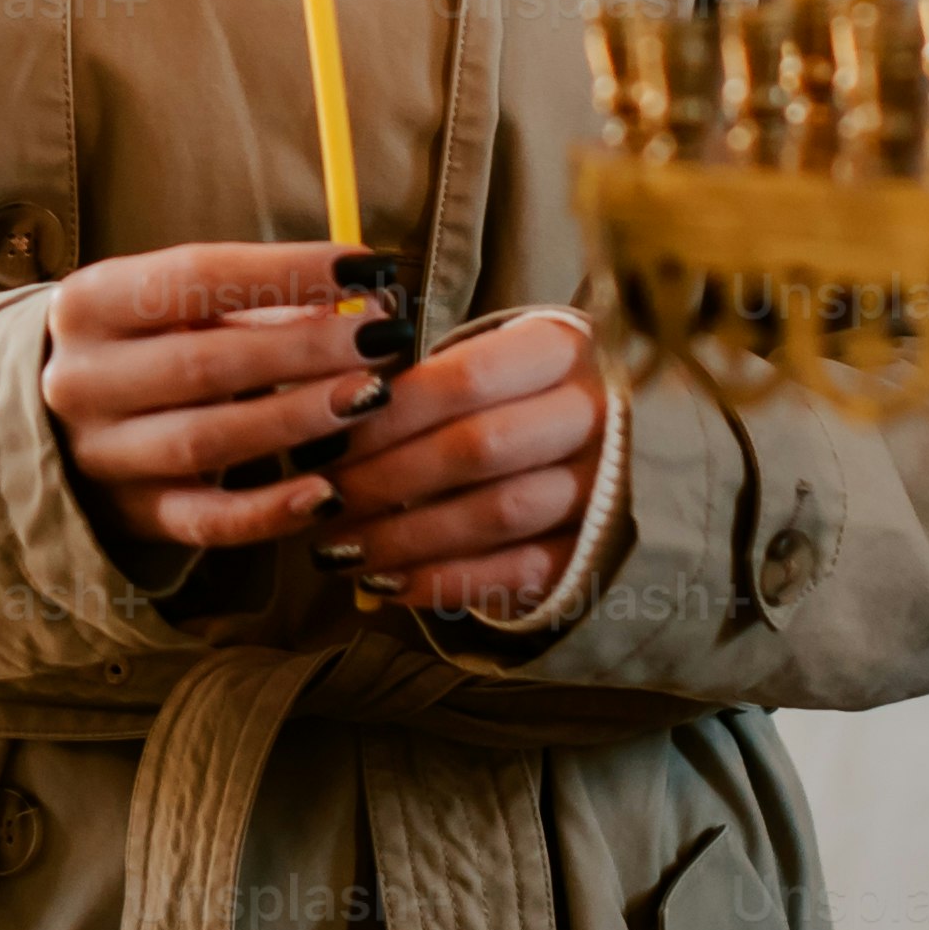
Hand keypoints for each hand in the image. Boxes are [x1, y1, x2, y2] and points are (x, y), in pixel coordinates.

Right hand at [41, 240, 410, 557]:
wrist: (55, 422)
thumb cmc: (139, 345)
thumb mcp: (175, 308)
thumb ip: (259, 305)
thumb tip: (361, 302)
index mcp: (88, 305)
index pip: (193, 277)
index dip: (285, 270)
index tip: (365, 265)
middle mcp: (80, 380)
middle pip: (204, 363)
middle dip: (305, 349)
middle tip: (382, 335)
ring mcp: (102, 455)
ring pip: (208, 441)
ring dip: (298, 418)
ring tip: (372, 394)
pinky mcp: (133, 516)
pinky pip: (208, 521)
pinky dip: (270, 511)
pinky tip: (330, 492)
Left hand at [324, 309, 607, 622]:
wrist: (589, 433)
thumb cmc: (506, 390)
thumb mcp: (477, 356)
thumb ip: (418, 375)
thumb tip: (331, 404)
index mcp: (559, 346)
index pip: (466, 377)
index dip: (389, 414)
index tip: (327, 440)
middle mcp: (594, 412)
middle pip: (479, 447)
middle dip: (388, 478)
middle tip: (325, 499)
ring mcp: (603, 483)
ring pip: (498, 513)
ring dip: (407, 536)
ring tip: (340, 548)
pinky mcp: (596, 547)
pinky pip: (519, 572)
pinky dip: (446, 581)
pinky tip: (388, 584)